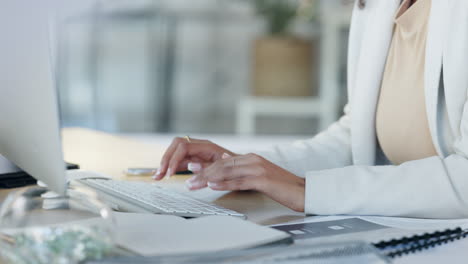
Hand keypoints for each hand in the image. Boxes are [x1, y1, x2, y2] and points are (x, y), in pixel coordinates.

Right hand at [154, 137, 235, 180]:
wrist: (244, 168)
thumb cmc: (237, 168)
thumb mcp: (224, 169)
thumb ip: (208, 168)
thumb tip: (190, 166)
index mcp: (207, 146)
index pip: (184, 146)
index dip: (174, 159)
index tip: (171, 173)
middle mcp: (200, 146)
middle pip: (176, 145)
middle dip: (166, 159)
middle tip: (160, 174)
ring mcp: (197, 151)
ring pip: (175, 151)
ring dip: (165, 163)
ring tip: (158, 176)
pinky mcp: (194, 158)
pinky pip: (179, 159)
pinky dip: (170, 167)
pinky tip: (164, 174)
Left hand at [187, 153, 305, 211]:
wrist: (304, 191)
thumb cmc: (283, 186)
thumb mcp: (261, 174)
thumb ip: (243, 169)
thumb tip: (225, 162)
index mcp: (251, 158)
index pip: (223, 162)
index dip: (205, 166)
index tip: (191, 170)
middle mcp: (253, 160)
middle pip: (221, 166)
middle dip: (202, 173)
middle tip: (188, 180)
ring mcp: (258, 169)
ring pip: (227, 172)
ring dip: (207, 178)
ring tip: (193, 184)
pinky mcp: (263, 180)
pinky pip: (239, 181)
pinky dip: (224, 183)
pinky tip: (212, 185)